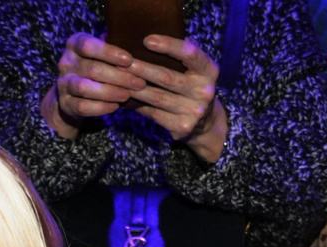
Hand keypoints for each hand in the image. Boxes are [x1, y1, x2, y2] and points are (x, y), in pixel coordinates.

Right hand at [41, 32, 145, 138]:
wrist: (73, 94)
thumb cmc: (95, 68)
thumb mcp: (100, 53)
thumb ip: (113, 46)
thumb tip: (135, 42)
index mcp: (75, 44)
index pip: (88, 45)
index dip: (109, 53)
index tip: (129, 60)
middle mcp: (66, 63)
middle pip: (92, 69)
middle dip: (119, 77)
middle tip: (139, 83)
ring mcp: (63, 84)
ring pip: (85, 88)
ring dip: (110, 92)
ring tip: (127, 95)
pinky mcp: (65, 103)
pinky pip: (82, 106)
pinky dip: (101, 107)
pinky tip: (115, 106)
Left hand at [124, 35, 227, 161]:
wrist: (205, 123)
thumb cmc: (192, 87)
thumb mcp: (195, 70)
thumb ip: (179, 56)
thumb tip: (146, 39)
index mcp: (209, 71)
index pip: (190, 53)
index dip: (168, 45)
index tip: (147, 40)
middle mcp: (204, 90)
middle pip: (166, 77)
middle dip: (141, 68)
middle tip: (120, 61)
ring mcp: (194, 111)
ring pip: (156, 97)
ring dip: (134, 87)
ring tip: (117, 79)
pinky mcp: (182, 126)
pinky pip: (153, 113)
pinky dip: (137, 104)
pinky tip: (124, 96)